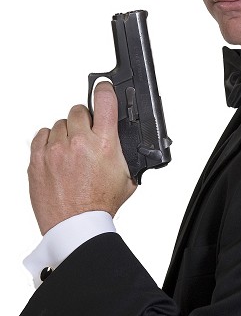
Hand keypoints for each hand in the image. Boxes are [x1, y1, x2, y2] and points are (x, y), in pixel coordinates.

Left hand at [28, 82, 136, 234]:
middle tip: (88, 136)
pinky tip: (57, 154)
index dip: (104, 90)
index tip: (103, 89)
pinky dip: (49, 141)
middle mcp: (79, 142)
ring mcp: (56, 150)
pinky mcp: (38, 159)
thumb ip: (126, 156)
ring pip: (60, 124)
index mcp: (105, 144)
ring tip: (72, 153)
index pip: (104, 100)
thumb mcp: (127, 178)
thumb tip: (128, 144)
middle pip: (79, 110)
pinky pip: (42, 135)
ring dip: (67, 133)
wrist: (75, 226)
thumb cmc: (100, 205)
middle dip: (85, 120)